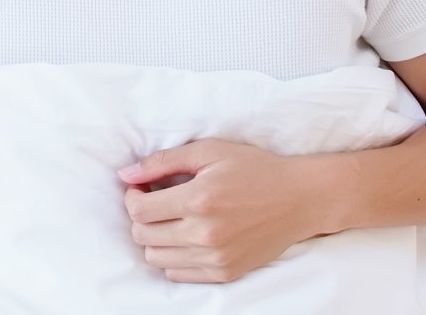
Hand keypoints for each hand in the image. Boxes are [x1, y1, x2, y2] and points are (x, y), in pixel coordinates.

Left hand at [117, 139, 332, 283]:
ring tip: (172, 220)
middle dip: (141, 217)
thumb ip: (163, 161)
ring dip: (155, 239)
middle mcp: (204, 233)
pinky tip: (187, 237)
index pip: (139, 211)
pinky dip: (174, 257)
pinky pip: (178, 274)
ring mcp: (215, 258)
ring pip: (156, 259)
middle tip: (157, 201)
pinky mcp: (225, 273)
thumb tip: (126, 174)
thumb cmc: (255, 169)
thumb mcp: (210, 151)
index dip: (133, 197)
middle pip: (143, 236)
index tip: (143, 188)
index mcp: (198, 199)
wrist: (299, 199)